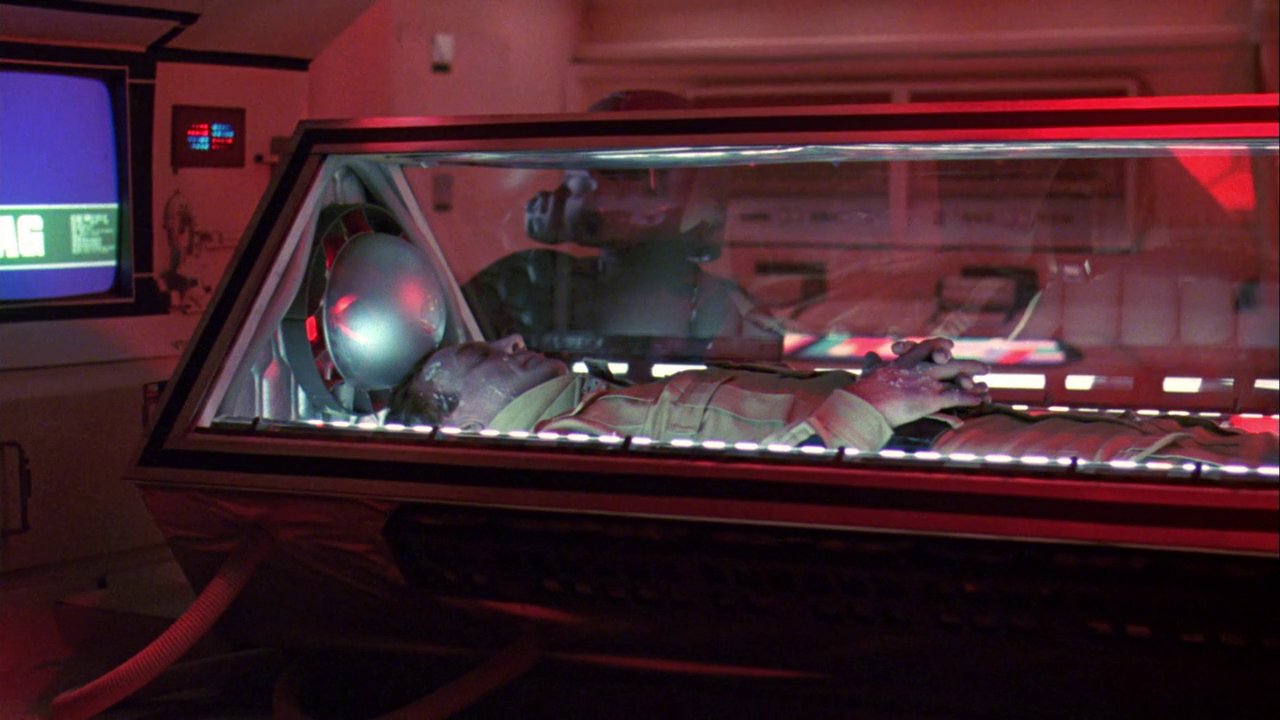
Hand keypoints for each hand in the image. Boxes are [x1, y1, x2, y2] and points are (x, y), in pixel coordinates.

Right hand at [850, 337, 989, 426]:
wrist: (860, 407)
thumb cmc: (861, 394)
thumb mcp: (867, 373)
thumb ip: (872, 364)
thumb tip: (870, 355)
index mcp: (903, 362)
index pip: (925, 347)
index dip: (939, 346)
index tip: (949, 347)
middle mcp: (917, 368)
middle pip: (946, 361)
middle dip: (966, 364)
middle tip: (983, 367)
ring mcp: (924, 382)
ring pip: (956, 375)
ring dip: (972, 381)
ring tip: (986, 386)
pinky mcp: (929, 398)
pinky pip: (955, 396)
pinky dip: (969, 398)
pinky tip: (980, 401)